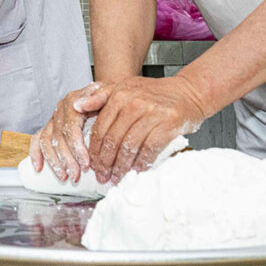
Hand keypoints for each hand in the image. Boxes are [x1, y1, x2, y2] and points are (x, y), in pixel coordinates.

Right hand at [29, 82, 107, 181]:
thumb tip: (79, 105)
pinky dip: (36, 153)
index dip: (76, 148)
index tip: (86, 164)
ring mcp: (54, 119)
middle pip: (58, 138)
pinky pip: (38, 139)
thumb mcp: (110, 93)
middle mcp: (60, 110)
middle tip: (76, 176)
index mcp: (72, 102)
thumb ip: (97, 96)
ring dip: (54, 161)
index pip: (69, 128)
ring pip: (47, 141)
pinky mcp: (50, 126)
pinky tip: (39, 167)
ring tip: (64, 177)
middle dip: (66, 159)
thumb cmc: (110, 96)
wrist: (107, 94)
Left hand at [86, 76, 206, 183]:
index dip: (94, 150)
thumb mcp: (124, 87)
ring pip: (129, 147)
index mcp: (119, 94)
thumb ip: (100, 96)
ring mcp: (151, 113)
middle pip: (112, 140)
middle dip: (105, 162)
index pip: (100, 128)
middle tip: (102, 176)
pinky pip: (149, 149)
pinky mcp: (168, 124)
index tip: (92, 164)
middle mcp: (133, 102)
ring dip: (121, 167)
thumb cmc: (155, 93)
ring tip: (117, 177)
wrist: (189, 92)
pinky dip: (141, 163)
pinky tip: (136, 171)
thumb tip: (76, 105)